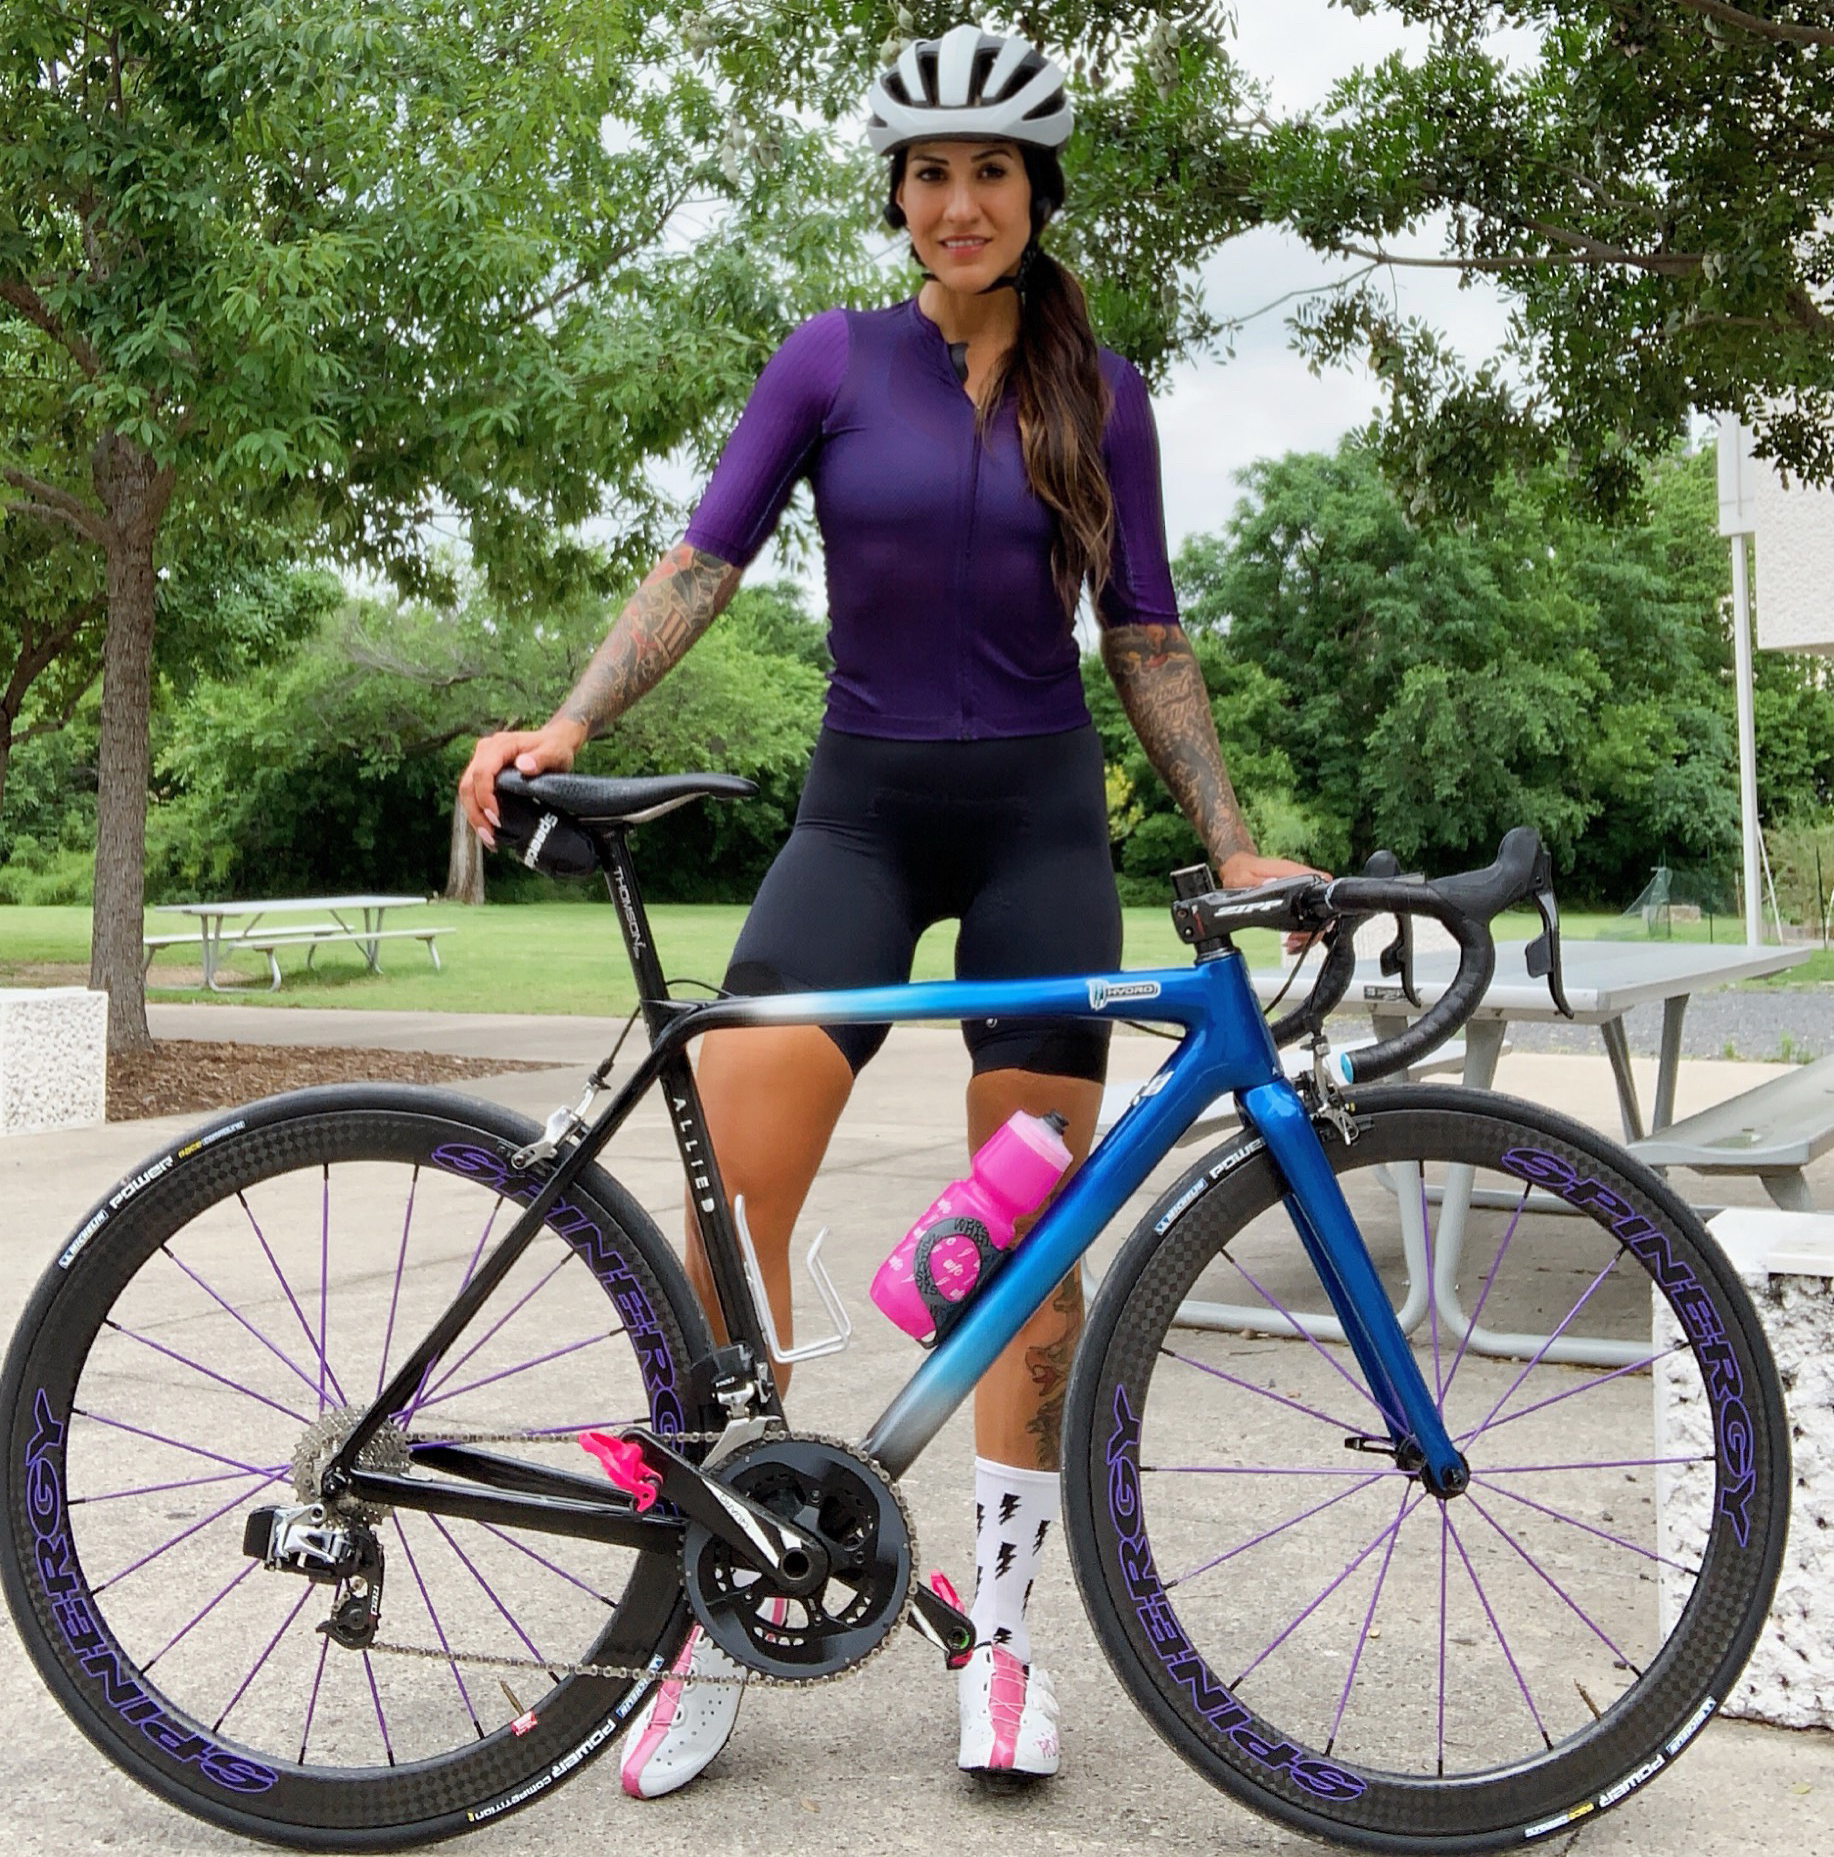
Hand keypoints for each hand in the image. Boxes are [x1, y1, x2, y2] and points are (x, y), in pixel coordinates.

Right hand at [457, 717, 588, 849]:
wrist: (555, 741)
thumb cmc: (556, 748)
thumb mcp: (555, 752)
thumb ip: (541, 758)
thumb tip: (523, 766)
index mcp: (499, 746)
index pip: (482, 772)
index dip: (485, 797)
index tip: (496, 818)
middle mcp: (485, 752)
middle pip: (468, 785)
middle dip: (476, 813)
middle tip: (490, 836)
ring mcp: (481, 762)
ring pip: (467, 792)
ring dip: (475, 816)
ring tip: (489, 839)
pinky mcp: (484, 773)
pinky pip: (474, 794)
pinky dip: (479, 813)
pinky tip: (490, 830)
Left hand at [1217, 851, 1332, 955]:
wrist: (1236, 867)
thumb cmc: (1240, 870)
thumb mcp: (1244, 877)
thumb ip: (1256, 882)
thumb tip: (1271, 882)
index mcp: (1291, 871)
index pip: (1321, 881)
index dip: (1322, 902)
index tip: (1310, 923)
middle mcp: (1299, 879)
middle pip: (1321, 903)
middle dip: (1314, 926)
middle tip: (1295, 939)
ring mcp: (1298, 889)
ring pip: (1316, 912)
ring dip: (1308, 931)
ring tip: (1292, 942)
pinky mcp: (1294, 897)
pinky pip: (1306, 914)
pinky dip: (1302, 929)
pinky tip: (1291, 939)